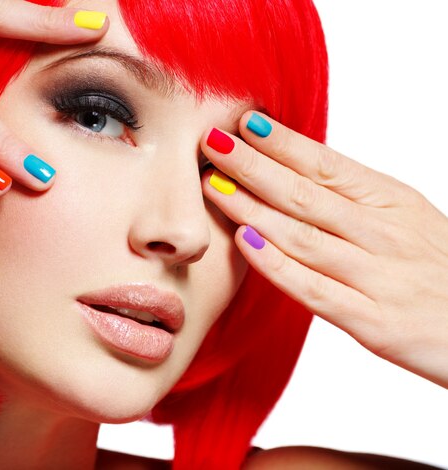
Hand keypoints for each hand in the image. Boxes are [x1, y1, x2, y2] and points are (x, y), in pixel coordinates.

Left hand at [201, 112, 447, 388]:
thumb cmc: (440, 269)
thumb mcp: (407, 219)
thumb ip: (356, 199)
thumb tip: (298, 169)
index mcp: (393, 203)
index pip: (327, 165)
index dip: (283, 143)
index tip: (243, 122)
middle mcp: (384, 234)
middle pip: (305, 194)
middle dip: (253, 166)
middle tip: (211, 143)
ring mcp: (378, 278)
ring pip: (302, 236)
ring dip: (252, 208)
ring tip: (213, 186)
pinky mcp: (374, 323)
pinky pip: (314, 290)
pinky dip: (277, 265)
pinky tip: (245, 241)